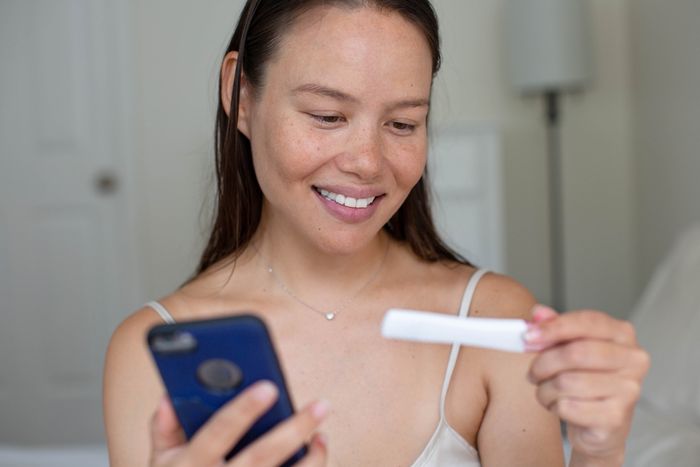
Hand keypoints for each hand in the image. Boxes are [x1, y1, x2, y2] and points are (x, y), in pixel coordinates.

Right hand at [150, 381, 328, 465]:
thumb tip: (171, 396)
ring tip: (323, 434)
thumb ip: (165, 429)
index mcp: (191, 466)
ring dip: (312, 458)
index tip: (269, 387)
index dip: (243, 410)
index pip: (218, 433)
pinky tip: (316, 452)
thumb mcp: (158, 464)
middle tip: (321, 405)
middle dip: (294, 429)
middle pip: (262, 456)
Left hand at [525, 306, 649, 464]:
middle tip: (533, 372)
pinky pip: (568, 407)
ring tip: (547, 391)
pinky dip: (554, 407)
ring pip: (567, 382)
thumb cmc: (586, 378)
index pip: (587, 321)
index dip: (554, 327)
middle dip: (543, 363)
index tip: (528, 335)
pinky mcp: (616, 417)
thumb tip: (538, 313)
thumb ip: (555, 327)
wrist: (601, 422)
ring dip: (545, 389)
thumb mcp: (570, 346)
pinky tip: (560, 406)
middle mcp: (632, 359)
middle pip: (575, 353)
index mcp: (622, 334)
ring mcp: (628, 390)